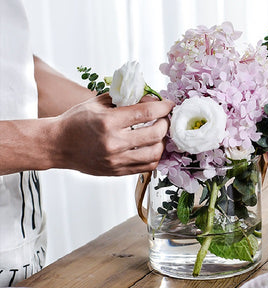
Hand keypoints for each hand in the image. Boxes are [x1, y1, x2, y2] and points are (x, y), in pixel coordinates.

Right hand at [53, 94, 173, 175]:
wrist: (58, 146)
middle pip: (155, 134)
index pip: (145, 113)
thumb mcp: (96, 103)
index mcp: (108, 122)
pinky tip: (152, 147)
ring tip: (159, 134)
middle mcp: (114, 143)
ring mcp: (116, 160)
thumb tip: (148, 97)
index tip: (169, 104)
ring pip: (154, 153)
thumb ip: (122, 98)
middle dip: (165, 123)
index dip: (163, 107)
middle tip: (164, 118)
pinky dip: (155, 156)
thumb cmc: (76, 122)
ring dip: (162, 142)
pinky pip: (146, 167)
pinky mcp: (118, 171)